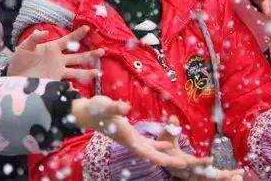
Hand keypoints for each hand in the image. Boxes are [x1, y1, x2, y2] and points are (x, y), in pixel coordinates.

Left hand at [7, 26, 102, 81]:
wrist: (14, 78)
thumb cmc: (19, 60)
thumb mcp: (24, 47)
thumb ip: (34, 39)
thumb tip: (45, 32)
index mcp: (53, 48)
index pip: (68, 40)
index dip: (77, 34)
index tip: (87, 28)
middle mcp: (59, 59)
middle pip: (78, 56)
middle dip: (90, 54)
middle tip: (102, 51)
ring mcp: (58, 71)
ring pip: (77, 70)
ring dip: (88, 70)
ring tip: (98, 71)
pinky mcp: (55, 81)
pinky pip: (69, 82)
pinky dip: (76, 84)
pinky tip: (83, 87)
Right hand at [71, 97, 187, 169]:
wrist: (87, 113)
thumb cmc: (96, 109)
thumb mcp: (105, 106)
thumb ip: (115, 107)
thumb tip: (125, 107)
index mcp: (125, 137)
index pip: (142, 150)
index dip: (155, 156)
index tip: (167, 162)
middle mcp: (130, 142)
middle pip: (150, 154)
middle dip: (166, 160)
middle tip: (184, 164)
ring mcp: (131, 140)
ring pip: (151, 151)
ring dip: (166, 155)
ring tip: (181, 159)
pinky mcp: (131, 135)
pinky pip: (148, 143)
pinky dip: (159, 144)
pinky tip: (169, 144)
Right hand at [158, 116, 243, 179]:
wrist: (163, 159)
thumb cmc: (165, 145)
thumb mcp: (165, 136)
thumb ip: (170, 128)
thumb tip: (173, 118)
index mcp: (181, 161)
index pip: (191, 164)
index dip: (201, 162)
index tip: (211, 159)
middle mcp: (188, 172)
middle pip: (205, 176)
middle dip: (219, 176)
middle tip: (232, 173)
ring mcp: (194, 175)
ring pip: (210, 180)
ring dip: (225, 178)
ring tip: (239, 174)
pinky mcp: (199, 176)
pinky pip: (212, 179)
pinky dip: (224, 178)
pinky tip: (237, 175)